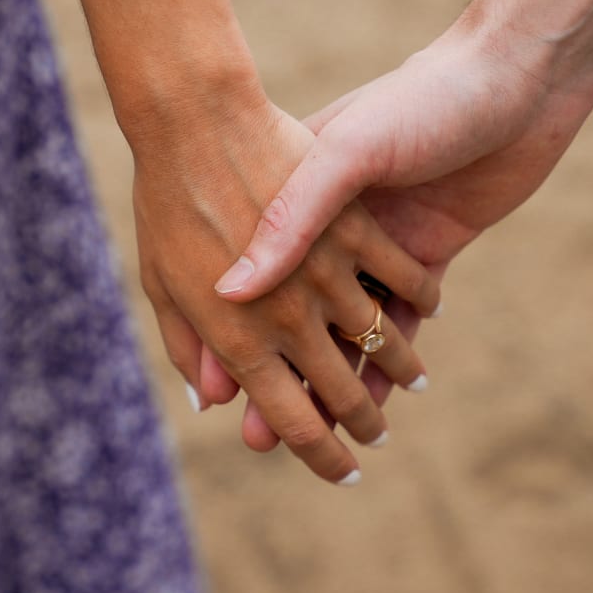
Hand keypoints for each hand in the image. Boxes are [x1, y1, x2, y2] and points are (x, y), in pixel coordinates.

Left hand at [132, 99, 438, 483]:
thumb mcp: (161, 282)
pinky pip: (403, 276)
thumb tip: (210, 402)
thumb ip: (189, 345)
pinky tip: (431, 311)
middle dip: (363, 422)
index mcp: (243, 339)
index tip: (342, 474)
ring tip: (417, 384)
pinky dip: (419, 298)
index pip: (293, 420)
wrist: (199, 118)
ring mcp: (331, 274)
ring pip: (381, 338)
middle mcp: (293, 317)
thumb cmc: (165, 200)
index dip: (320, 454)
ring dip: (402, 368)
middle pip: (342, 390)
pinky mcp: (361, 229)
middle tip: (376, 439)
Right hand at [214, 26, 592, 403]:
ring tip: (325, 434)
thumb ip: (290, 220)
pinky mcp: (426, 256)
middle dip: (284, 383)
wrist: (512, 78)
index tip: (222, 405)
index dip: (239, 350)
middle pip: (297, 324)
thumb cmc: (418, 101)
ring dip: (338, 382)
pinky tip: (384, 395)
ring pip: (351, 331)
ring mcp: (379, 249)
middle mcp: (333, 233)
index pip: (255, 293)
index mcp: (299, 203)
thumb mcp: (345, 151)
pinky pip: (403, 317)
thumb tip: (229, 293)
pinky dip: (394, 356)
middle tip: (264, 442)